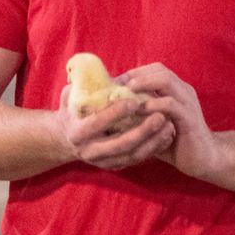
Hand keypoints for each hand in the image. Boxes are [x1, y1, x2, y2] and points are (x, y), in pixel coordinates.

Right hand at [54, 84, 174, 170]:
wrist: (64, 138)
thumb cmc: (71, 110)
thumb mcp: (69, 97)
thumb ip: (79, 86)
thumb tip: (91, 69)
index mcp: (77, 133)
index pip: (97, 123)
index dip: (115, 113)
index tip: (134, 101)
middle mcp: (90, 151)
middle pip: (119, 145)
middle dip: (142, 131)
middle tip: (160, 116)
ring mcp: (103, 161)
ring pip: (132, 155)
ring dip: (152, 142)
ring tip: (169, 126)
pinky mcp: (115, 165)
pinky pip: (137, 160)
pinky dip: (153, 149)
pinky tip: (167, 136)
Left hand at [115, 63, 225, 181]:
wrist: (203, 159)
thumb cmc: (175, 143)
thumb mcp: (155, 125)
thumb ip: (140, 115)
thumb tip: (112, 112)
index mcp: (176, 90)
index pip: (155, 70)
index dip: (134, 73)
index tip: (114, 82)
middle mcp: (183, 91)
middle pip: (160, 70)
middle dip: (136, 75)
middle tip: (117, 85)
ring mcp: (188, 103)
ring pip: (166, 81)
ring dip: (144, 83)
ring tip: (126, 91)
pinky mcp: (189, 118)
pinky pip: (171, 104)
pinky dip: (154, 104)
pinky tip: (139, 110)